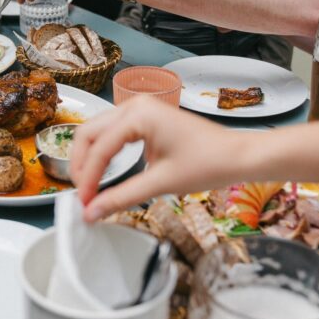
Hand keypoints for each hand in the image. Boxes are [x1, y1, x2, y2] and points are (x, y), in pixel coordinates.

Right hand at [70, 96, 254, 221]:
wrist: (238, 155)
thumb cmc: (206, 164)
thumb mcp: (160, 183)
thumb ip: (121, 197)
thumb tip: (91, 213)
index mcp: (138, 114)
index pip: (99, 148)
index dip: (87, 179)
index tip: (84, 205)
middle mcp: (134, 105)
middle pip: (89, 133)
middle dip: (81, 165)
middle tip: (82, 196)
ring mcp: (139, 109)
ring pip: (98, 132)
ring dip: (89, 159)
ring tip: (89, 187)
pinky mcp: (145, 118)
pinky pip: (113, 133)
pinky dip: (103, 153)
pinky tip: (103, 173)